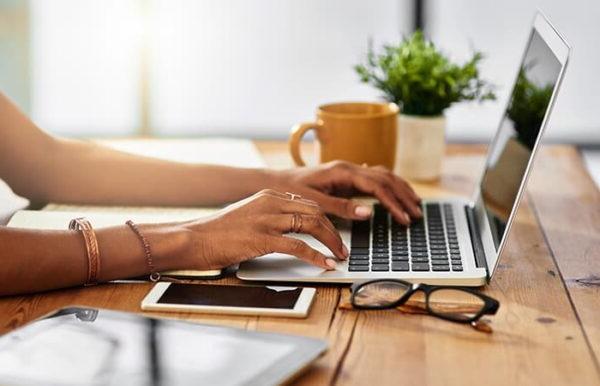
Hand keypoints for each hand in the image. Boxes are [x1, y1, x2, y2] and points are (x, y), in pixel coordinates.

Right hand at [177, 189, 347, 269]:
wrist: (194, 238)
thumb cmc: (218, 231)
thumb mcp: (249, 214)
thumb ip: (271, 216)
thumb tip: (294, 227)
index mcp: (269, 195)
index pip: (308, 203)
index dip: (327, 219)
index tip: (335, 233)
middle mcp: (271, 202)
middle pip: (315, 212)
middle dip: (334, 231)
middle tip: (342, 248)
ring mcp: (266, 219)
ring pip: (311, 225)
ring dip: (331, 242)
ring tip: (339, 256)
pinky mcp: (262, 238)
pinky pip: (298, 246)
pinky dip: (316, 256)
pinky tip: (325, 264)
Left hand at [271, 161, 421, 224]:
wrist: (275, 182)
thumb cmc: (290, 191)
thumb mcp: (314, 202)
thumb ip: (341, 208)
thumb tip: (369, 213)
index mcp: (342, 171)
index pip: (377, 186)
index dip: (394, 203)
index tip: (404, 219)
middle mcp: (348, 167)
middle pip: (386, 178)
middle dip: (403, 196)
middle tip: (417, 214)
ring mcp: (349, 171)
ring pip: (383, 176)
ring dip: (400, 190)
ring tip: (415, 205)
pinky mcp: (346, 177)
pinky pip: (375, 179)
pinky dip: (389, 187)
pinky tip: (397, 194)